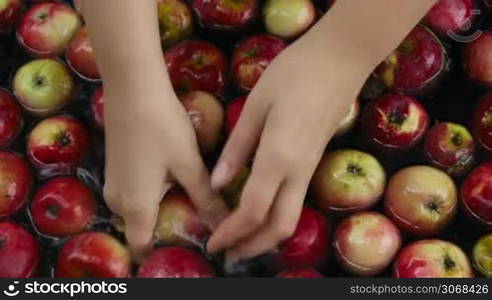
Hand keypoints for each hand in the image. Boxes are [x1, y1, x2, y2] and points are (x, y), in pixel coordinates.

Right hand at [103, 84, 228, 260]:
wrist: (132, 88)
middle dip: (166, 230)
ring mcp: (113, 184)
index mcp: (135, 206)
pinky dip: (152, 195)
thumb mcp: (188, 165)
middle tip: (198, 223)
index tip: (188, 248)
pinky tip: (174, 180)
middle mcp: (117, 201)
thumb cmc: (162, 128)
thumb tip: (225, 226)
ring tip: (191, 203)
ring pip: (138, 210)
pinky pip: (134, 194)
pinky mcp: (114, 168)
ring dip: (161, 210)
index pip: (142, 248)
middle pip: (141, 229)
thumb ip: (205, 199)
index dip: (161, 254)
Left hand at [206, 31, 371, 262]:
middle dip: (253, 246)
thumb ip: (237, 148)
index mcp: (278, 157)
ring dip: (266, 235)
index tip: (212, 243)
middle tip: (229, 254)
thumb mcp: (256, 106)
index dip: (231, 232)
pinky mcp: (315, 160)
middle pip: (279, 226)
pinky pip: (296, 199)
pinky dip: (276, 216)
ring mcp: (311, 167)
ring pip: (291, 216)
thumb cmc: (294, 73)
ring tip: (241, 239)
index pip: (252, 210)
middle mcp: (298, 171)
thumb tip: (217, 184)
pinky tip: (259, 211)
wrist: (341, 59)